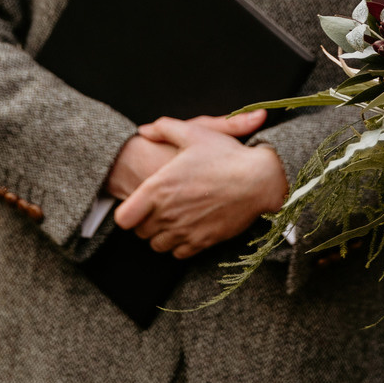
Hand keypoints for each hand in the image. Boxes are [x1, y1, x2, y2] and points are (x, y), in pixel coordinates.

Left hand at [113, 110, 285, 258]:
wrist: (259, 179)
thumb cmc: (226, 154)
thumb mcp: (193, 131)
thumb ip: (164, 128)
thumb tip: (143, 130)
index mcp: (159, 188)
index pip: (124, 218)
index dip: (127, 212)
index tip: (136, 205)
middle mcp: (168, 213)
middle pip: (140, 232)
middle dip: (145, 222)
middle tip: (157, 209)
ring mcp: (185, 230)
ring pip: (158, 245)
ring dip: (161, 235)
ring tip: (173, 219)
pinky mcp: (203, 241)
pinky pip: (179, 254)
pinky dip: (180, 244)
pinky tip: (189, 228)